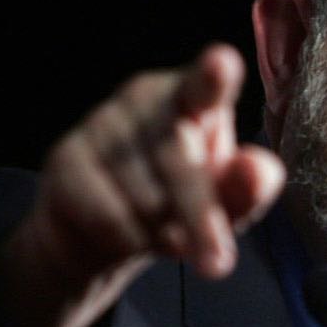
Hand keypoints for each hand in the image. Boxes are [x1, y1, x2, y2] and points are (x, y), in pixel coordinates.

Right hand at [0, 44, 284, 326]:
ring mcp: (102, 121)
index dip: (213, 74)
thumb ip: (249, 186)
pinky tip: (130, 235)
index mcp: (195, 97)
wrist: (107, 234)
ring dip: (162, 231)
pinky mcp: (66, 157)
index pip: (206, 83)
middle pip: (180, 161)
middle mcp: (147, 97)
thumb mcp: (227, 200)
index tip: (221, 63)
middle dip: (201, 217)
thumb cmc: (183, 200)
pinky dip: (127, 239)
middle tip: (218, 263)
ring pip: (145, 194)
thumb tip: (260, 170)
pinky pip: (107, 214)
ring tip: (163, 230)